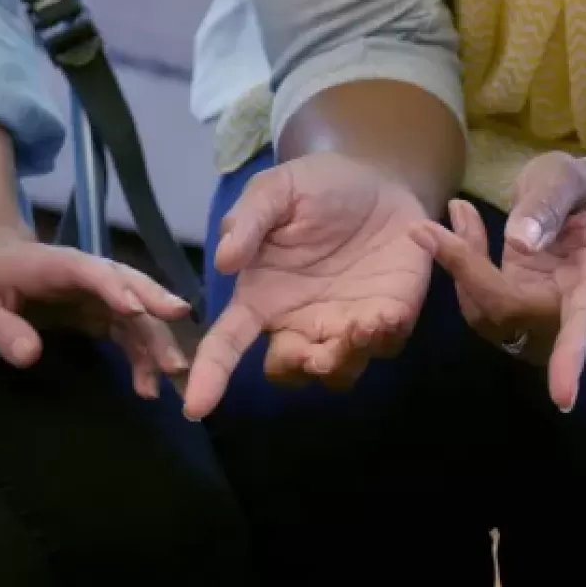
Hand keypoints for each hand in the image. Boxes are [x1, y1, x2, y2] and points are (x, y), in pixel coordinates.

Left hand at [0, 229, 192, 393]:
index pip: (85, 270)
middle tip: (174, 351)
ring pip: (137, 311)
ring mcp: (98, 292)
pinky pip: (131, 330)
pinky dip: (144, 355)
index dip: (111, 286)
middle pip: (127, 286)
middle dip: (155, 315)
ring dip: (156, 342)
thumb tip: (30, 355)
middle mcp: (84, 274)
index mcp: (49, 264)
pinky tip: (149, 384)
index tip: (136, 309)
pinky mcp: (103, 311)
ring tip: (169, 376)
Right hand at [185, 154, 432, 417]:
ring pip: (337, 372)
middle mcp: (299, 323)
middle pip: (287, 371)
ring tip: (359, 325)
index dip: (210, 376)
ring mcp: (344, 326)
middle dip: (298, 367)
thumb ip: (248, 221)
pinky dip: (383, 337)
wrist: (380, 180)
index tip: (197, 406)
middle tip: (316, 352)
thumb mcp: (276, 190)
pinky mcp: (388, 319)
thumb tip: (225, 260)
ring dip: (344, 359)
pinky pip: (383, 346)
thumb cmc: (317, 188)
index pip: (226, 345)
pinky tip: (385, 313)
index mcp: (261, 298)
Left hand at [416, 153, 585, 410]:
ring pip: (490, 314)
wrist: (581, 204)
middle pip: (515, 314)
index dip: (572, 359)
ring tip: (460, 213)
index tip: (563, 398)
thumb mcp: (567, 176)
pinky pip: (480, 306)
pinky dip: (462, 267)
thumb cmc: (580, 190)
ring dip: (463, 267)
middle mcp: (574, 308)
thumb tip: (521, 244)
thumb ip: (548, 202)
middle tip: (448, 216)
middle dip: (471, 272)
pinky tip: (460, 226)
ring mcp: (543, 318)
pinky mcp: (516, 315)